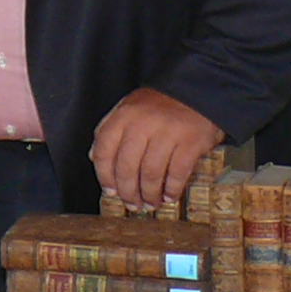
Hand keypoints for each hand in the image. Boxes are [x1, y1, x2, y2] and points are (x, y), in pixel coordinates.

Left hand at [90, 88, 224, 209]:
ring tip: (151, 203)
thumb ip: (109, 129)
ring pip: (151, 174)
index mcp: (124, 116)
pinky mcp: (190, 142)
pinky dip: (172, 190)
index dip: (105, 176)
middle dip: (128, 192)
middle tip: (132, 203)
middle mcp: (143, 124)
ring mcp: (168, 133)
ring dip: (150, 195)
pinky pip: (177, 174)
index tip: (110, 191)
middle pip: (127, 168)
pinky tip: (169, 196)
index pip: (104, 151)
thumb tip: (94, 157)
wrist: (197, 88)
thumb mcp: (129, 108)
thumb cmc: (161, 103)